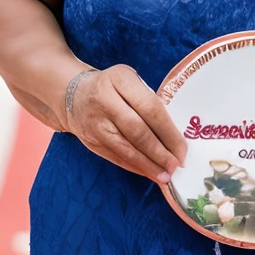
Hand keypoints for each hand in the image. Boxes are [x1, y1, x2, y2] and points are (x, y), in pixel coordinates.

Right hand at [65, 64, 187, 182]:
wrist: (73, 94)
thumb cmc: (113, 88)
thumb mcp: (130, 81)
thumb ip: (149, 101)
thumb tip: (175, 135)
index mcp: (120, 79)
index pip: (149, 107)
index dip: (168, 131)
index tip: (182, 148)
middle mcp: (104, 100)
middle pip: (137, 130)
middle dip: (159, 152)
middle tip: (175, 165)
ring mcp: (95, 123)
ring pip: (125, 148)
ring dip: (148, 165)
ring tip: (165, 175)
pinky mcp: (91, 141)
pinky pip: (116, 157)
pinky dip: (135, 167)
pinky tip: (149, 173)